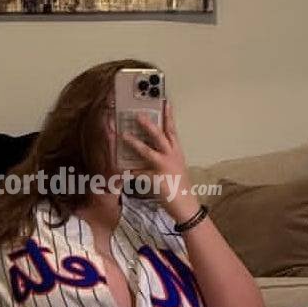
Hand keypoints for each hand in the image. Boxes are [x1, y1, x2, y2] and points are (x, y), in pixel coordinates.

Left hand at [121, 101, 199, 222]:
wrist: (185, 204)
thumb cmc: (179, 185)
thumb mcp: (175, 167)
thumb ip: (166, 156)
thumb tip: (149, 149)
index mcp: (176, 152)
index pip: (172, 130)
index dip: (169, 116)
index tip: (165, 102)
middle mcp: (172, 156)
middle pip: (160, 136)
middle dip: (149, 125)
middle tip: (138, 115)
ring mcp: (164, 167)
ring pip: (148, 151)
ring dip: (135, 143)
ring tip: (123, 136)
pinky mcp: (156, 179)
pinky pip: (138, 173)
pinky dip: (130, 172)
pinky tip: (122, 171)